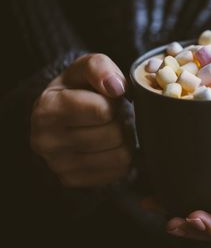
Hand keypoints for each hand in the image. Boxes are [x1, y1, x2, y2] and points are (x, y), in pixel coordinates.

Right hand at [31, 54, 131, 186]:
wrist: (58, 118)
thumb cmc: (76, 90)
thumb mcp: (84, 69)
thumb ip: (99, 67)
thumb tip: (117, 88)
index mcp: (48, 109)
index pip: (103, 111)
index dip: (115, 103)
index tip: (111, 100)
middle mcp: (46, 141)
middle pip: (114, 134)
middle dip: (122, 122)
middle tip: (117, 117)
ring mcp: (59, 165)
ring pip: (120, 156)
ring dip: (126, 141)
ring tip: (116, 130)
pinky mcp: (73, 180)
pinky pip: (118, 172)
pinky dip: (121, 158)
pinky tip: (111, 146)